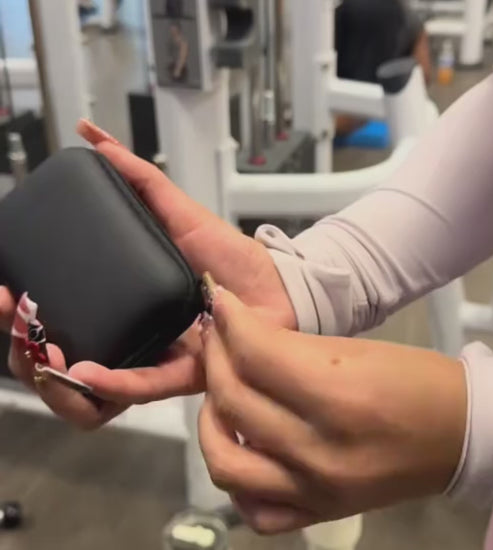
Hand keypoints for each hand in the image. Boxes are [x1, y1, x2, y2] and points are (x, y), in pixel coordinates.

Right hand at [4, 119, 294, 428]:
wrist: (274, 284)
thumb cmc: (226, 254)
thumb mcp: (177, 211)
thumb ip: (138, 179)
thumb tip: (93, 136)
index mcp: (120, 304)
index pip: (56, 318)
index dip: (20, 314)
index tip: (3, 294)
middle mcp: (129, 338)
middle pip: (63, 360)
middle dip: (25, 350)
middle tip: (11, 317)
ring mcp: (153, 360)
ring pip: (91, 388)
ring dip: (57, 376)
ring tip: (39, 355)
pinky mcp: (184, 374)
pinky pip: (143, 387)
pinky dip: (114, 381)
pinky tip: (84, 371)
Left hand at [199, 286, 466, 533]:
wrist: (460, 436)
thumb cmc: (415, 379)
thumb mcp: (355, 350)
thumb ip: (290, 348)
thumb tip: (240, 332)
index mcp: (339, 398)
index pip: (256, 355)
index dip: (229, 321)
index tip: (219, 301)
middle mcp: (320, 453)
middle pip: (233, 402)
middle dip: (214, 357)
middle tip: (216, 336)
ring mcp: (316, 493)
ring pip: (225, 463)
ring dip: (211, 420)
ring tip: (223, 394)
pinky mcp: (318, 514)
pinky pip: (253, 510)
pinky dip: (237, 477)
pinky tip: (244, 446)